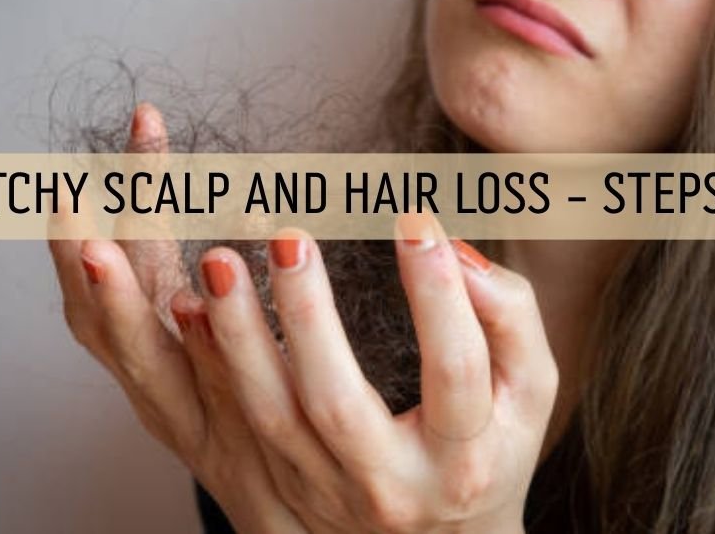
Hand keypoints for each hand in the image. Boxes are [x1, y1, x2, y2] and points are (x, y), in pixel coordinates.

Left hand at [47, 104, 559, 532]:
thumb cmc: (492, 441)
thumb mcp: (528, 387)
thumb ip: (508, 317)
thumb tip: (457, 252)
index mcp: (463, 459)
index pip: (455, 372)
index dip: (437, 297)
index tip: (417, 221)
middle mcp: (390, 486)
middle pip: (337, 404)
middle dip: (309, 318)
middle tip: (290, 238)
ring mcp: (325, 493)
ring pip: (268, 417)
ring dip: (236, 338)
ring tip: (220, 262)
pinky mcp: (280, 488)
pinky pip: (232, 426)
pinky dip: (205, 365)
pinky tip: (186, 306)